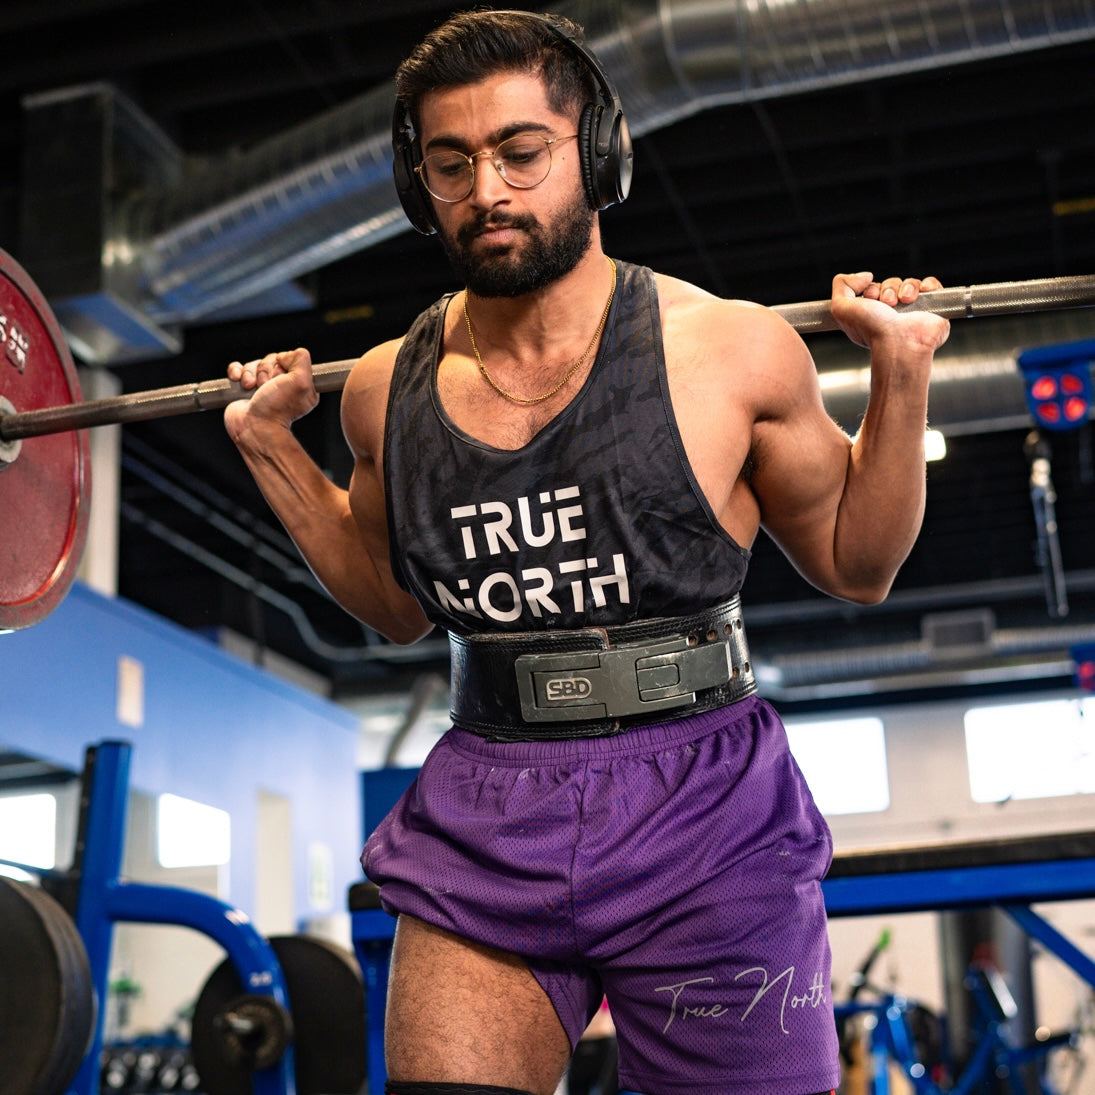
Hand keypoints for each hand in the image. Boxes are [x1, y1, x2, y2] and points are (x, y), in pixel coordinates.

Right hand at [224, 348, 319, 441]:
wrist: (254, 427)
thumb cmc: (277, 409)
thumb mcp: (302, 381)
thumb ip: (302, 359)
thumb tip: (285, 355)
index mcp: (299, 384)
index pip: (288, 358)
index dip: (281, 364)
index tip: (280, 377)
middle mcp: (281, 386)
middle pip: (270, 360)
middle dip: (265, 370)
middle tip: (266, 386)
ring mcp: (262, 388)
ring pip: (253, 363)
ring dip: (250, 373)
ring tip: (251, 388)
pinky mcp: (244, 389)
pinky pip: (238, 368)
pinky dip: (236, 372)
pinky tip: (238, 381)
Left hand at [829, 272, 949, 354]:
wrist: (899, 343)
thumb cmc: (872, 330)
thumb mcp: (840, 308)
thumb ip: (842, 285)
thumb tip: (865, 275)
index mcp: (872, 316)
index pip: (873, 289)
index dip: (870, 289)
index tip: (869, 298)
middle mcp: (892, 315)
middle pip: (891, 284)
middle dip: (888, 288)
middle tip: (887, 304)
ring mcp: (913, 312)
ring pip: (910, 283)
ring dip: (906, 287)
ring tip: (905, 301)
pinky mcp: (933, 309)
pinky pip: (932, 286)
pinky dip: (928, 284)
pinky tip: (922, 292)